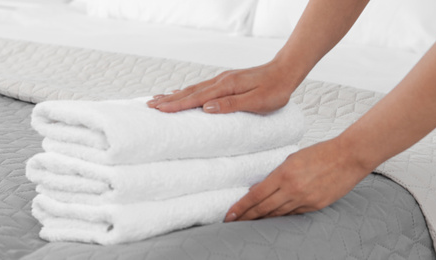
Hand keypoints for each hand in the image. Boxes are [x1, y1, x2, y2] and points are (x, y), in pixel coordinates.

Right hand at [146, 62, 301, 113]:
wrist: (286, 71)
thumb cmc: (275, 89)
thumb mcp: (257, 101)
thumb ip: (232, 105)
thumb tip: (207, 108)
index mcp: (226, 87)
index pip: (196, 98)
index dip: (177, 105)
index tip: (159, 110)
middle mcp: (220, 81)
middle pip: (189, 91)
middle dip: (168, 100)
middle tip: (149, 106)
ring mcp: (222, 80)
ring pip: (193, 88)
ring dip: (174, 95)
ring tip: (158, 100)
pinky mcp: (226, 81)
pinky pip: (200, 87)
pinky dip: (186, 91)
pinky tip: (180, 92)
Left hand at [224, 137, 373, 221]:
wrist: (348, 157)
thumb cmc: (320, 153)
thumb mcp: (292, 159)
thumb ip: (275, 175)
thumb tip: (258, 188)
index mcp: (284, 175)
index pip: (256, 195)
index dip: (241, 207)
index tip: (230, 214)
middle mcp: (293, 190)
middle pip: (263, 208)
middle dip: (246, 216)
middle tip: (234, 222)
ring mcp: (305, 200)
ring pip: (277, 214)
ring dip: (262, 218)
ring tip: (249, 222)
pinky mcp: (315, 206)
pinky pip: (293, 214)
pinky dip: (280, 215)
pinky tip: (272, 217)